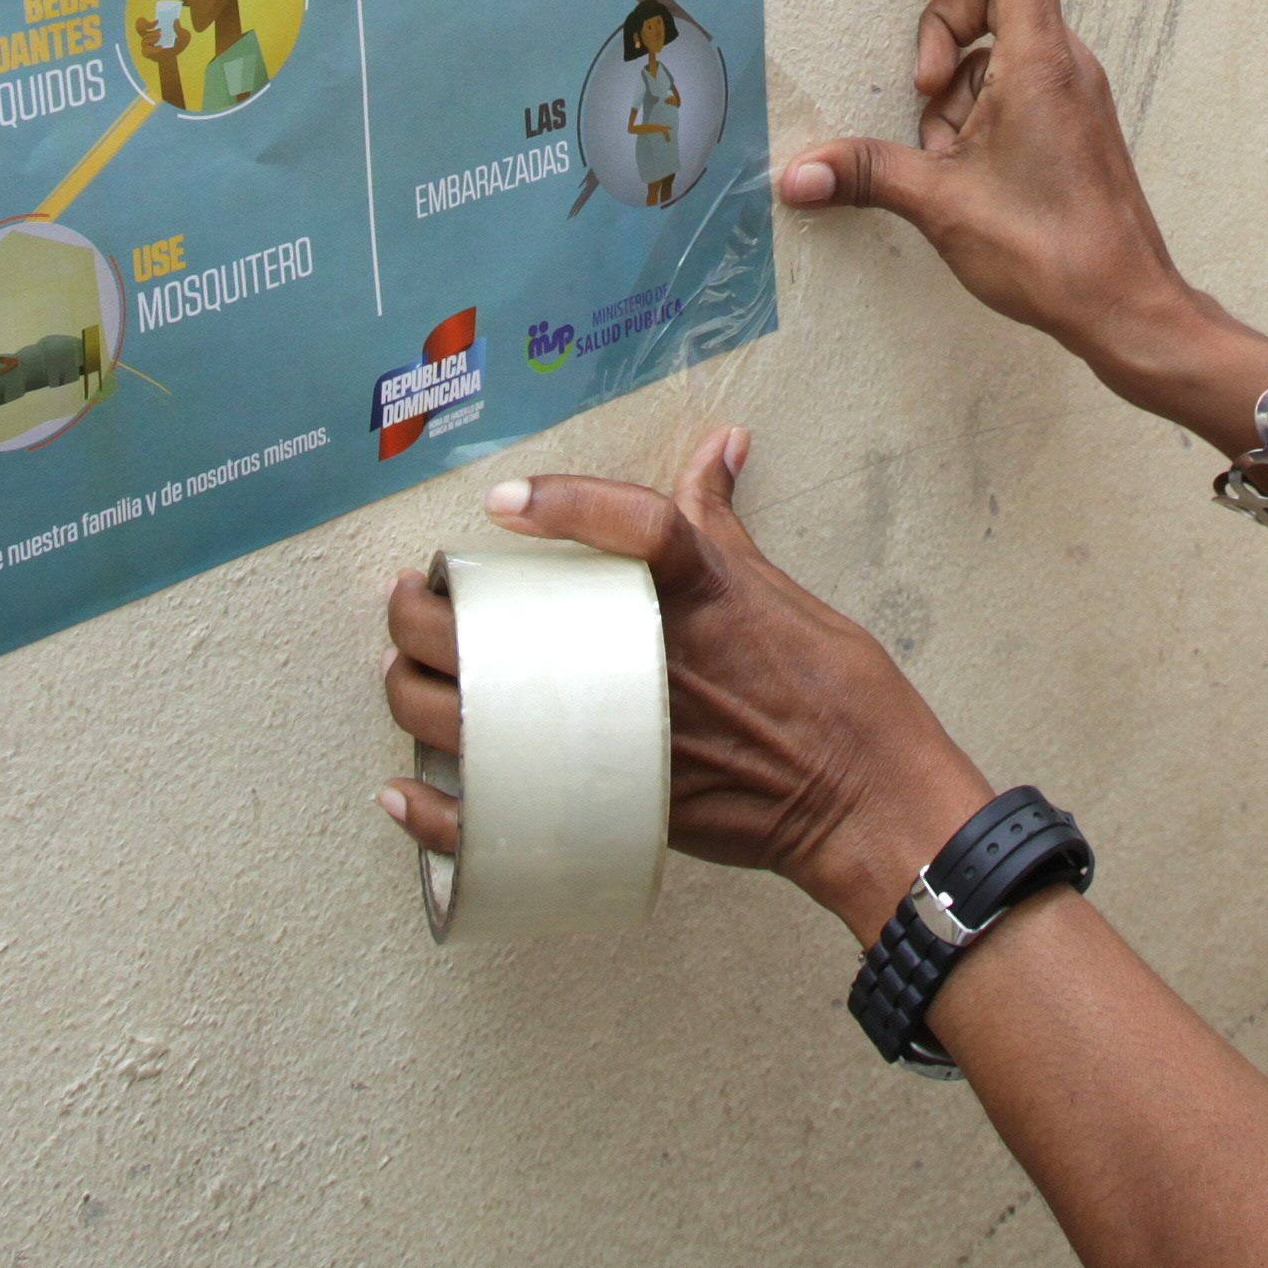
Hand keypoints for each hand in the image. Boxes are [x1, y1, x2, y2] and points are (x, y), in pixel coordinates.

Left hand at [377, 432, 992, 938]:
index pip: (636, 526)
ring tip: (400, 673)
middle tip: (406, 599)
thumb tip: (716, 448)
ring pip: (485, 725)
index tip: (504, 501)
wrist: (866, 800)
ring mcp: (632, 740)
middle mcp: (658, 663)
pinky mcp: (623, 806)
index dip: (567, 505)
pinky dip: (443, 815)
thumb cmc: (837, 694)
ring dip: (418, 699)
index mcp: (703, 595)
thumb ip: (720, 522)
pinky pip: (507, 819)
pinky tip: (402, 793)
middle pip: (510, 637)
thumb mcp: (778, 588)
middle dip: (430, 619)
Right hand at [776, 0, 1231, 407]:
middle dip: (941, 39)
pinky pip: (1016, 91)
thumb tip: (798, 172)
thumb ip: (864, 173)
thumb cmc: (1054, 250)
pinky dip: (980, 115)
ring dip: (957, 91)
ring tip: (948, 157)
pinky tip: (967, 172)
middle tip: (923, 97)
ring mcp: (1073, 98)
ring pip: (1000, 55)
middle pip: (995, 2)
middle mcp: (1066, 67)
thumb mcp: (940, 202)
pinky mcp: (1073, 128)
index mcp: (1041, 62)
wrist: (1124, 305)